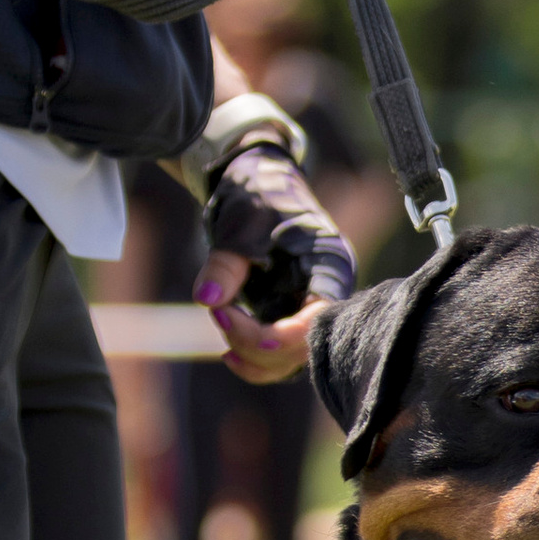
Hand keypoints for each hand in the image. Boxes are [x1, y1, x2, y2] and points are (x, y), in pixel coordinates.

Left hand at [194, 145, 354, 384]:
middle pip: (300, 348)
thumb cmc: (258, 195)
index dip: (274, 336)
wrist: (257, 179)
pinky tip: (227, 350)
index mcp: (331, 268)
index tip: (227, 317)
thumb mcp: (240, 224)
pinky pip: (277, 357)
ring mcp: (309, 309)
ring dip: (250, 354)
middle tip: (216, 311)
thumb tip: (207, 301)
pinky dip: (253, 360)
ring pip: (288, 360)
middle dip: (252, 342)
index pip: (315, 323)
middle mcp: (328, 295)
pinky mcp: (289, 317)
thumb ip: (225, 264)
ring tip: (219, 319)